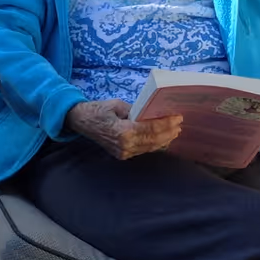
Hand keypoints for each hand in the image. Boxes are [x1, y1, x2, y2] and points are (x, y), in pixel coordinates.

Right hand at [67, 99, 183, 160]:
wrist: (80, 121)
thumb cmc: (97, 109)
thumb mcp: (118, 104)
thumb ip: (137, 110)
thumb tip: (153, 112)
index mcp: (123, 131)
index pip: (151, 129)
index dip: (166, 123)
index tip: (178, 117)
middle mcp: (125, 145)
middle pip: (154, 140)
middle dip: (169, 132)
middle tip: (179, 124)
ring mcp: (124, 152)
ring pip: (150, 147)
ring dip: (164, 139)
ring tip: (174, 131)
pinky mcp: (123, 154)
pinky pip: (143, 150)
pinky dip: (154, 144)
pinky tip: (162, 138)